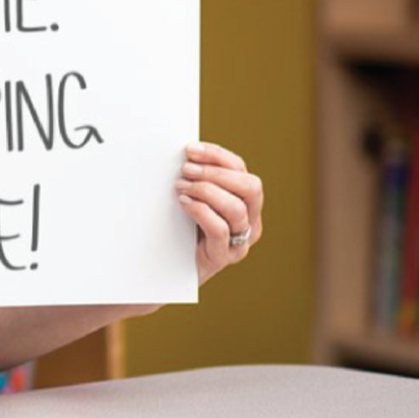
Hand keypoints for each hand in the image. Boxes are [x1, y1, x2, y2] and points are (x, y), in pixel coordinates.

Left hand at [177, 141, 262, 284]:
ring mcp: (241, 241)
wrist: (168, 268)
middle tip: (186, 169)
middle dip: (216, 173)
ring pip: (237, 208)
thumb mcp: (193, 198)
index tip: (191, 149)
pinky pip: (221, 230)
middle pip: (250, 187)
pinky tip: (184, 204)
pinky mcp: (224, 257)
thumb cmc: (181, 227)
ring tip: (181, 187)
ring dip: (207, 191)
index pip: (241, 170)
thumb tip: (185, 153)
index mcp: (245, 201)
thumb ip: (197, 178)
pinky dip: (202, 211)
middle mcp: (250, 220)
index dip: (217, 156)